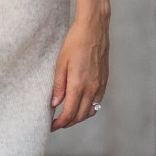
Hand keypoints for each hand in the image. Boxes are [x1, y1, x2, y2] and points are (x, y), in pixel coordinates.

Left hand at [50, 1, 108, 128]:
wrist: (94, 29)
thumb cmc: (75, 43)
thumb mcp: (60, 63)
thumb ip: (58, 86)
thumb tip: (54, 104)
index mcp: (78, 84)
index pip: (69, 113)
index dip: (60, 123)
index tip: (51, 126)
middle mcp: (92, 88)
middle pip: (80, 116)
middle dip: (68, 123)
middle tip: (57, 123)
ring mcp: (100, 85)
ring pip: (90, 110)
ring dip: (79, 117)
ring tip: (67, 116)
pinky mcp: (104, 80)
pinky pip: (97, 101)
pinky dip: (88, 108)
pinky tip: (80, 104)